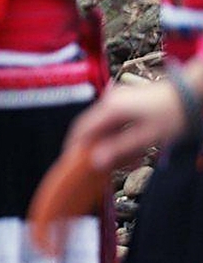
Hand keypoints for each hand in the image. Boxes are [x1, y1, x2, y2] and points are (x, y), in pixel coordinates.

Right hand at [63, 69, 197, 171]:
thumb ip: (119, 149)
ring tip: (129, 162)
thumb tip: (95, 161)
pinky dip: (119, 138)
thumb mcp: (147, 137)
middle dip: (94, 148)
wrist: (192, 94)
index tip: (72, 161)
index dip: (74, 146)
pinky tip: (135, 152)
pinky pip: (115, 123)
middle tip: (100, 167)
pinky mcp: (127, 103)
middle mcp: (110, 101)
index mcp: (110, 108)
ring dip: (111, 146)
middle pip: (92, 129)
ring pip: (104, 128)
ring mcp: (118, 101)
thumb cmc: (173, 114)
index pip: (82, 129)